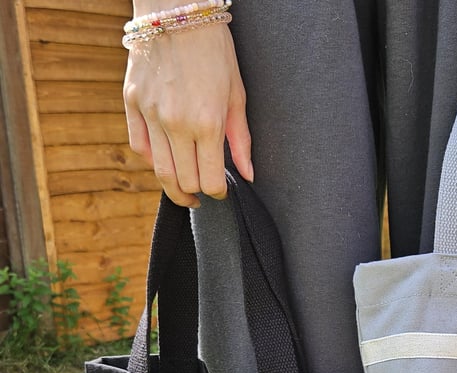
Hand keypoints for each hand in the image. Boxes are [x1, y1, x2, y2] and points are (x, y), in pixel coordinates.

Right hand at [123, 23, 252, 206]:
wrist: (176, 10)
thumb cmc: (214, 50)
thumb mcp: (237, 95)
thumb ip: (241, 140)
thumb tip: (248, 175)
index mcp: (207, 124)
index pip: (210, 181)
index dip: (218, 193)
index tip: (222, 191)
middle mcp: (176, 124)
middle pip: (184, 182)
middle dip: (197, 193)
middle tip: (204, 194)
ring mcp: (151, 114)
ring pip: (160, 171)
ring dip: (174, 187)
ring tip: (185, 189)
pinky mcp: (132, 103)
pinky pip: (140, 147)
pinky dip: (153, 161)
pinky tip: (166, 161)